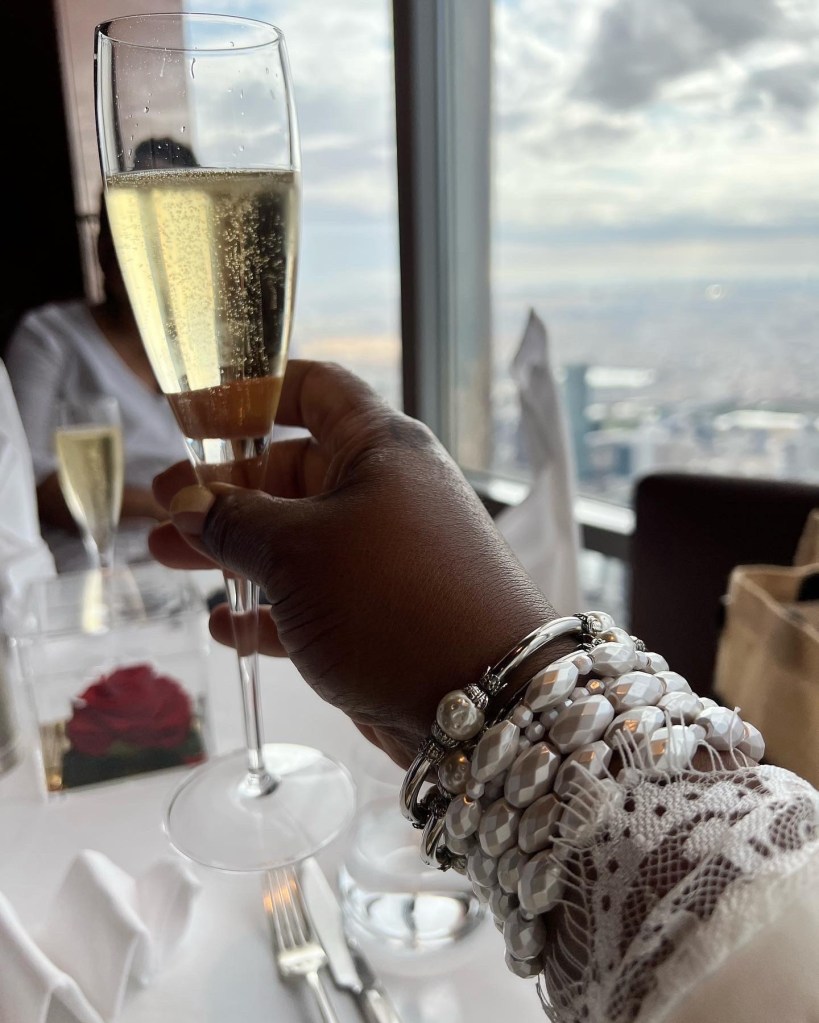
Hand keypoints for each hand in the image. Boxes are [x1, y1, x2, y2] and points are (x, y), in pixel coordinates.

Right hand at [149, 360, 557, 766]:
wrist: (487, 697)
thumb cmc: (391, 599)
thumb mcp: (299, 551)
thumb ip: (235, 521)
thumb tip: (187, 503)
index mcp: (380, 448)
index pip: (316, 390)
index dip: (257, 391)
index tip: (200, 412)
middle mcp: (386, 493)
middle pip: (294, 470)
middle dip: (226, 485)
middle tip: (165, 503)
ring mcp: (385, 557)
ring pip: (296, 538)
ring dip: (233, 547)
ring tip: (167, 554)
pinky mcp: (381, 615)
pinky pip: (313, 599)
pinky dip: (268, 609)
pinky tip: (223, 626)